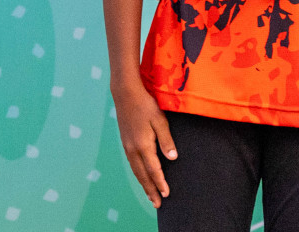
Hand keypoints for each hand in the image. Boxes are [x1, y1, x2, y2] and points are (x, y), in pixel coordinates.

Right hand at [112, 83, 177, 206]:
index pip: (154, 169)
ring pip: (136, 171)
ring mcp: (127, 147)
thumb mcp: (160, 120)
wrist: (125, 95)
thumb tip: (172, 158)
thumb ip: (166, 140)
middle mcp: (133, 149)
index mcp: (143, 145)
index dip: (160, 183)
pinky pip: (132, 164)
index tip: (166, 194)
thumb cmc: (146, 105)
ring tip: (150, 195)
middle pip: (143, 175)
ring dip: (143, 184)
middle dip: (150, 190)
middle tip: (157, 204)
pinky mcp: (125, 143)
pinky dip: (138, 174)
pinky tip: (141, 176)